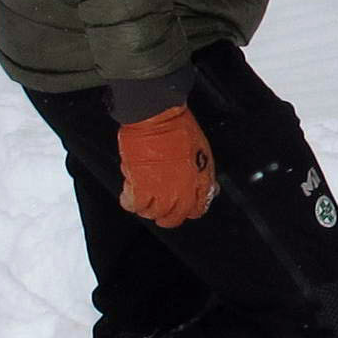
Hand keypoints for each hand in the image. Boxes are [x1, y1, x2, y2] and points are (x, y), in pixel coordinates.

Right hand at [116, 104, 216, 226]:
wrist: (158, 119)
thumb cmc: (179, 128)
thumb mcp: (203, 152)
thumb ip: (203, 174)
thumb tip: (208, 187)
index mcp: (200, 183)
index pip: (197, 210)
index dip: (187, 208)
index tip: (180, 205)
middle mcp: (183, 193)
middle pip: (173, 218)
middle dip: (166, 214)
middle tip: (158, 205)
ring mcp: (162, 193)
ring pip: (152, 214)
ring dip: (146, 206)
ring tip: (142, 195)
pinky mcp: (141, 189)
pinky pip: (133, 205)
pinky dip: (129, 200)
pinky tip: (130, 192)